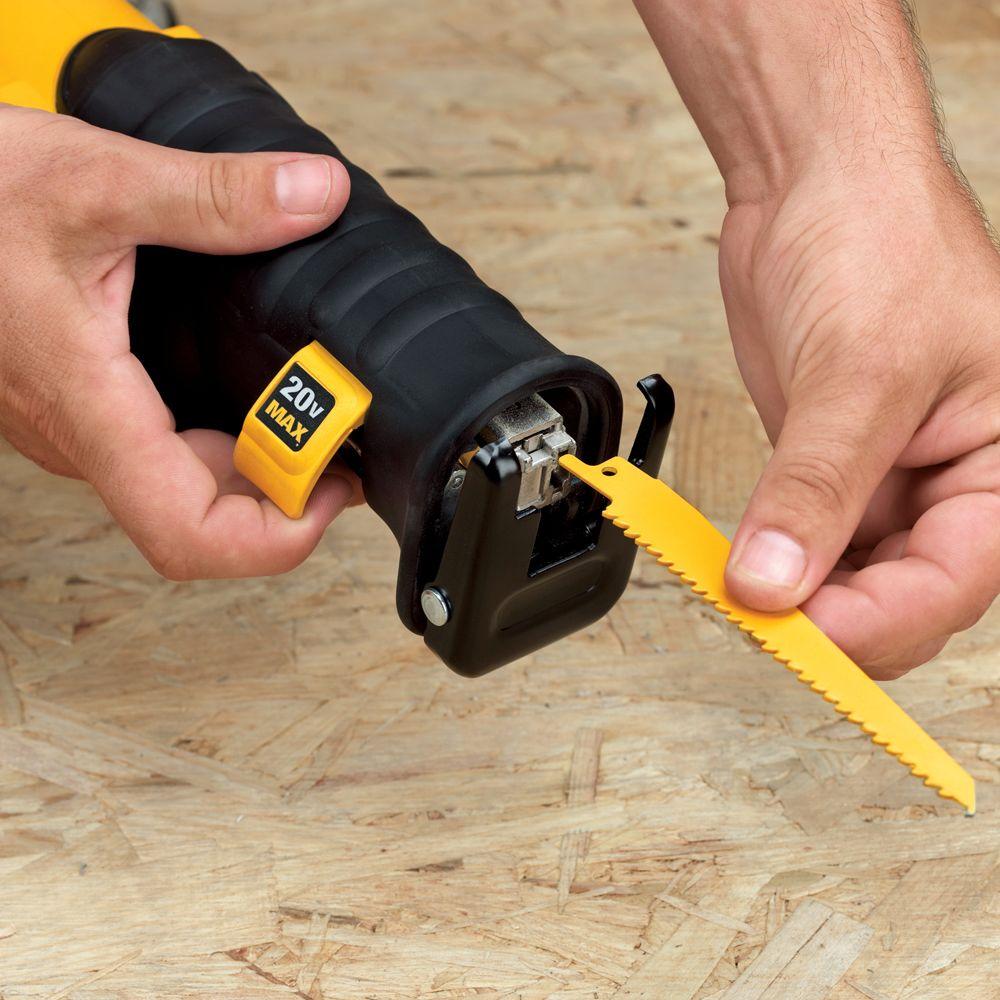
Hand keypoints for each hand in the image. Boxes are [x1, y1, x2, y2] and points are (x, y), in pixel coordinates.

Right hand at [0, 105, 353, 578]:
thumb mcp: (97, 181)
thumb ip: (213, 197)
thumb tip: (315, 195)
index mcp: (88, 407)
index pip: (187, 534)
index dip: (275, 539)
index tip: (332, 489)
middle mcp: (81, 436)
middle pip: (198, 520)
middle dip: (284, 498)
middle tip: (343, 442)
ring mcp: (78, 426)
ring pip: (181, 489)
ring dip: (256, 473)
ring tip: (316, 417)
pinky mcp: (81, 405)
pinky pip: (160, 455)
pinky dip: (222, 443)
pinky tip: (255, 397)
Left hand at [633, 0, 999, 677]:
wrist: (818, 183)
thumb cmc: (881, 240)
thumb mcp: (859, 372)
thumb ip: (816, 489)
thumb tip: (773, 584)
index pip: (955, 578)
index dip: (878, 621)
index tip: (802, 632)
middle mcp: (955, 480)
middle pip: (903, 595)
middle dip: (834, 616)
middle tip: (759, 618)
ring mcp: (889, 477)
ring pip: (850, 577)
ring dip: (796, 593)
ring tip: (741, 589)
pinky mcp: (830, 468)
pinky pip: (807, 539)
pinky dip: (772, 558)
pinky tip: (738, 562)